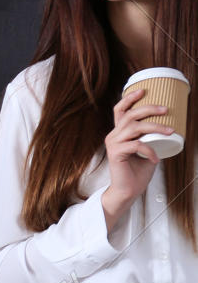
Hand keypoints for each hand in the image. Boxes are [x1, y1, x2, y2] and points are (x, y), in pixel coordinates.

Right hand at [103, 86, 171, 229]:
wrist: (128, 191)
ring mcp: (113, 144)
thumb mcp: (147, 148)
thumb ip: (150, 137)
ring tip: (169, 131)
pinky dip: (149, 150)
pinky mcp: (115, 154)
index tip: (144, 91)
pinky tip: (155, 158)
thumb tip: (169, 126)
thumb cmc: (137, 171)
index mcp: (119, 133)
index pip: (120, 111)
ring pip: (134, 127)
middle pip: (130, 115)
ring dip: (155, 127)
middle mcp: (113, 136)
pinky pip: (136, 145)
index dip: (130, 99)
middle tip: (166, 110)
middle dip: (149, 109)